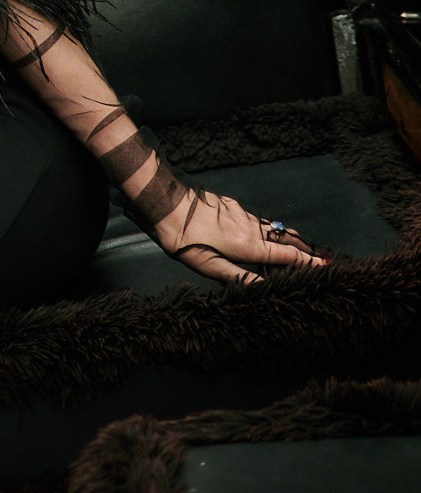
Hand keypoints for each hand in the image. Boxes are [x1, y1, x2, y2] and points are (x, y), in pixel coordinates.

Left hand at [153, 186, 327, 285]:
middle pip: (285, 238)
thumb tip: (262, 289)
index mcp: (247, 244)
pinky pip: (258, 219)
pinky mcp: (232, 204)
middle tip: (324, 257)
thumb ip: (238, 277)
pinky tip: (270, 233)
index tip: (326, 266)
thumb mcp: (208, 266)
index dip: (307, 262)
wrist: (166, 203)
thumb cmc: (184, 239)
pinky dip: (271, 228)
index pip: (284, 256)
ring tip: (305, 247)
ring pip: (273, 227)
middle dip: (306, 248)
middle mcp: (250, 226)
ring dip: (290, 238)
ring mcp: (242, 213)